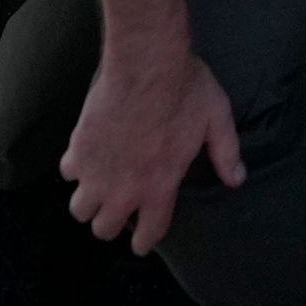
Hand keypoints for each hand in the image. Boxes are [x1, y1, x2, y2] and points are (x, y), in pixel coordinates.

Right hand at [62, 46, 241, 251]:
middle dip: (111, 223)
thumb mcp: (217, 121)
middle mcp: (124, 188)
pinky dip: (75, 168)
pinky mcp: (78, 148)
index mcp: (159, 186)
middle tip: (119, 206)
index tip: (140, 241)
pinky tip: (86, 156)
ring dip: (88, 202)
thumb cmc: (185, 90)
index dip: (144, 242)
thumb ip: (226, 154)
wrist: (146, 63)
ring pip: (79, 210)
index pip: (148, 233)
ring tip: (98, 188)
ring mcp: (97, 171)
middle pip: (104, 229)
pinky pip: (68, 173)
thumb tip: (237, 180)